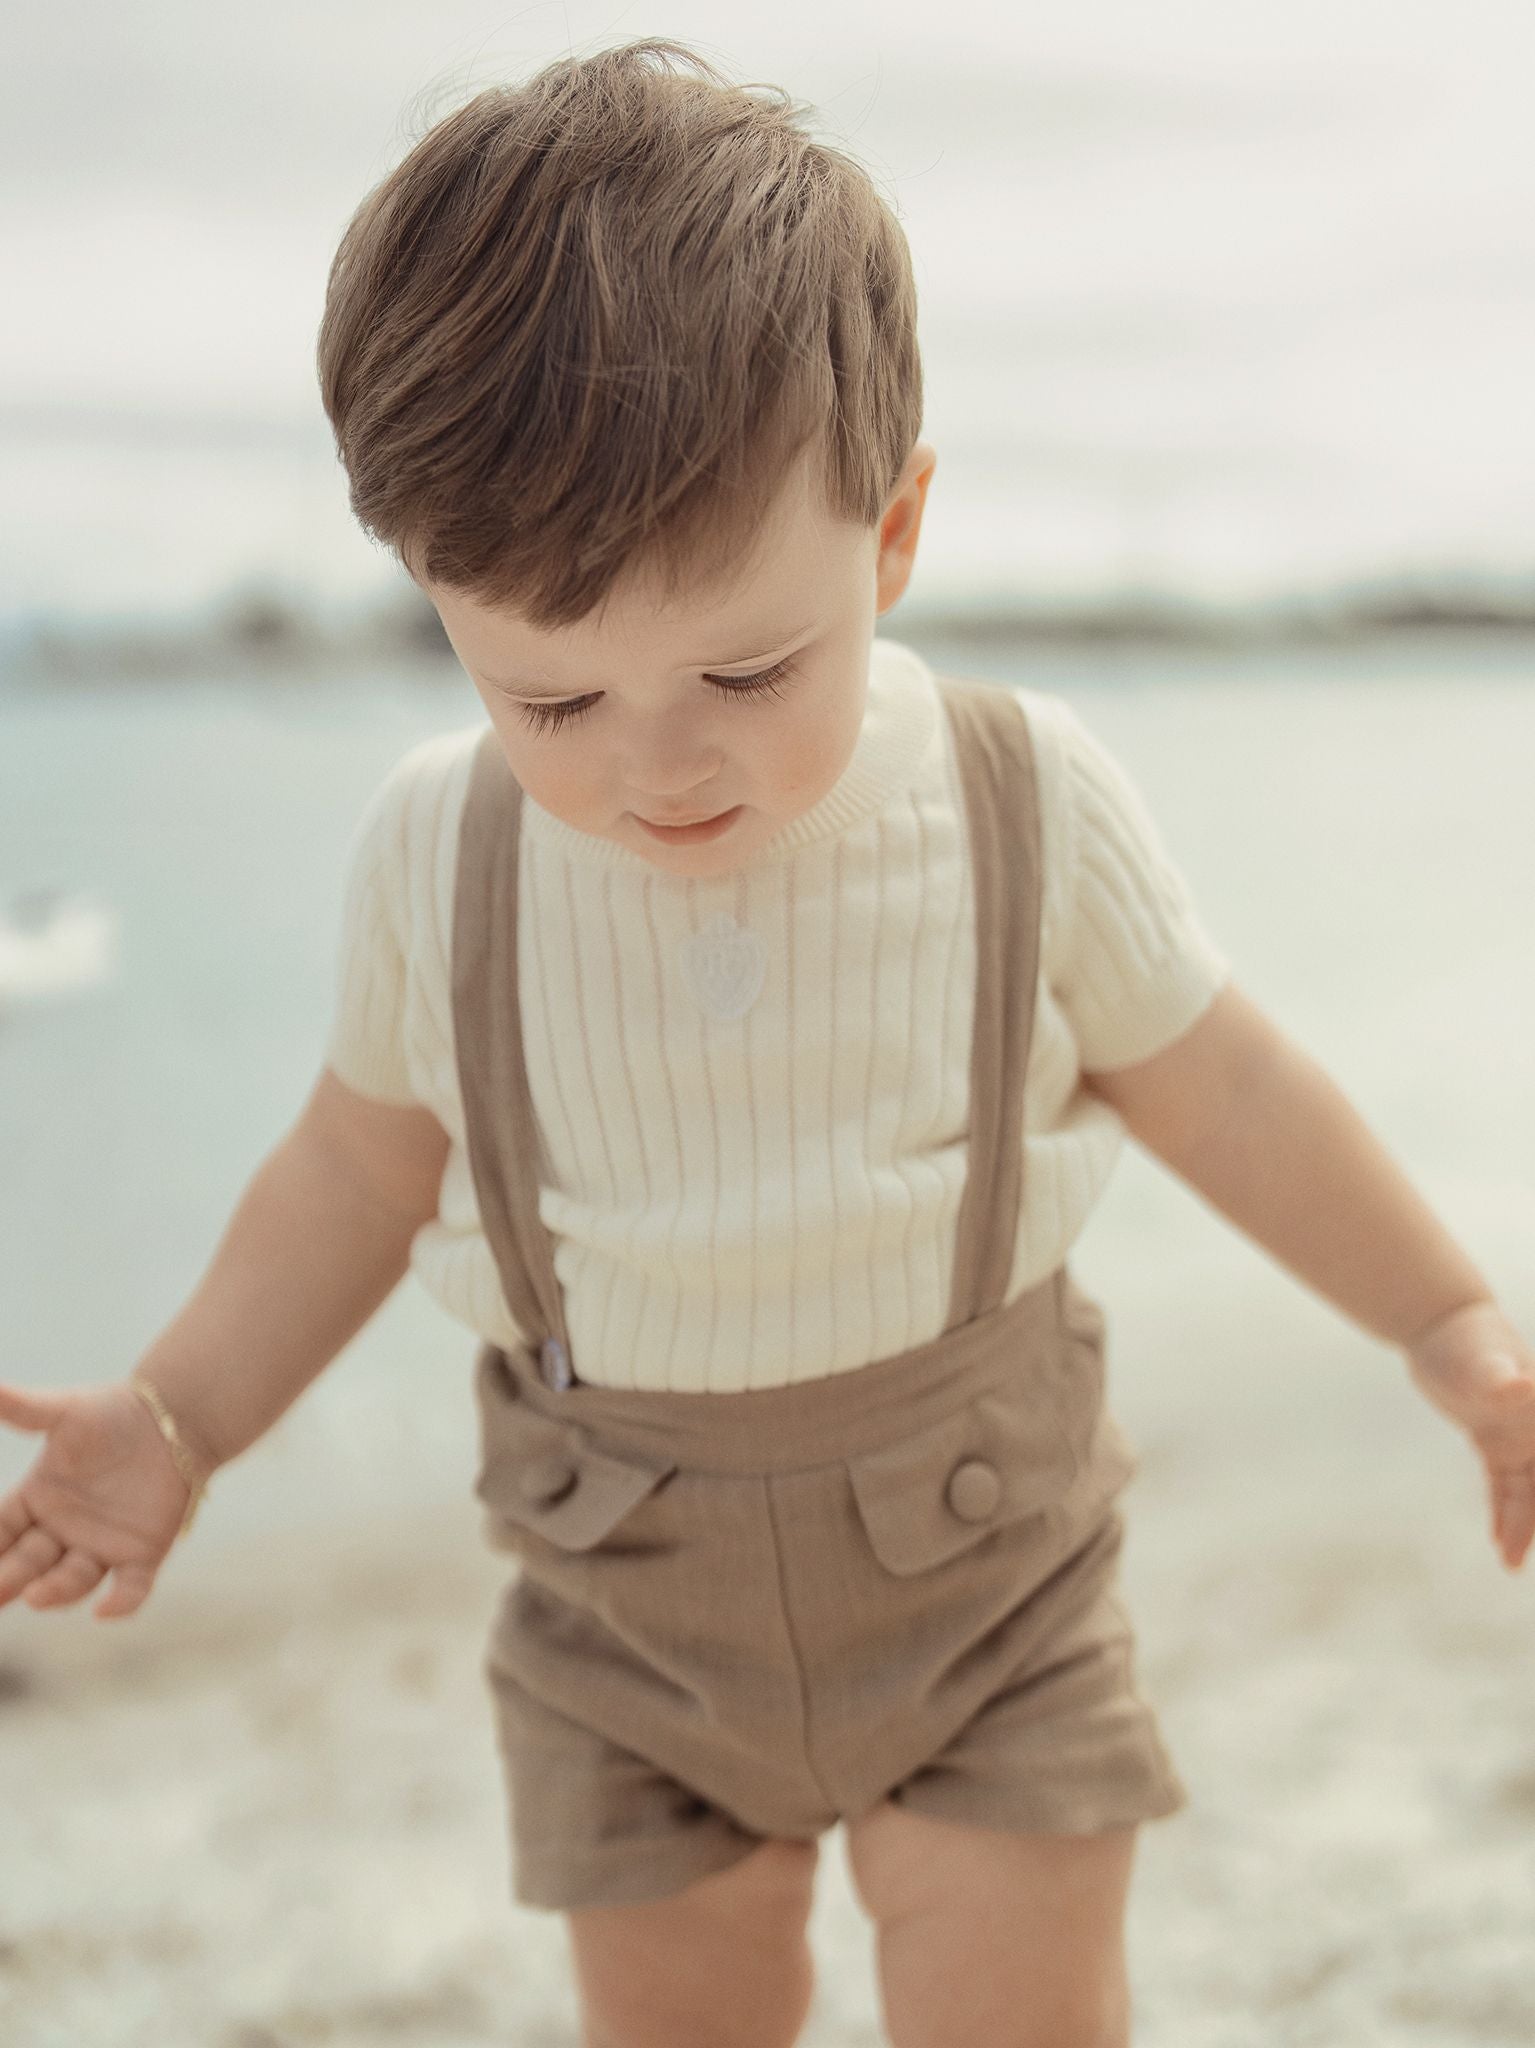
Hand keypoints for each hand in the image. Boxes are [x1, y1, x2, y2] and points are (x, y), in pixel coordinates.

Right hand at [0, 1379, 198, 1618]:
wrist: (172, 1417)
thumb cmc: (112, 1413)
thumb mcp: (64, 1412)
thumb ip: (24, 1408)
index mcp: (36, 1501)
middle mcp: (62, 1532)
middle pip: (28, 1563)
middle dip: (9, 1578)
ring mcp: (101, 1547)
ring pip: (72, 1580)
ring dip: (55, 1591)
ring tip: (37, 1596)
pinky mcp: (144, 1554)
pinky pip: (130, 1587)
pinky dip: (121, 1603)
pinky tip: (108, 1611)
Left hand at [1403, 1299, 1534, 1571]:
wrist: (1440, 1325)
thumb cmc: (1466, 1338)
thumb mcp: (1480, 1359)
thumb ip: (1499, 1378)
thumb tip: (1518, 1388)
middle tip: (1519, 1556)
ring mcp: (1523, 1439)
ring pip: (1532, 1494)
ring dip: (1526, 1526)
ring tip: (1510, 1563)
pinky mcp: (1497, 1445)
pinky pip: (1507, 1489)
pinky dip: (1506, 1515)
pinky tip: (1501, 1547)